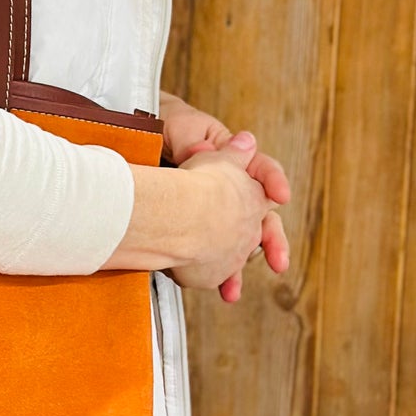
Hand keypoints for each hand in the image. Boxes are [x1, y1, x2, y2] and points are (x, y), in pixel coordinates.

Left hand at [163, 102, 290, 300]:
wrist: (135, 145)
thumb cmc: (160, 126)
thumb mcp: (179, 126)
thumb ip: (193, 139)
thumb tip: (200, 153)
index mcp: (230, 158)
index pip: (261, 168)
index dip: (272, 180)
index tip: (279, 195)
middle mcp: (228, 189)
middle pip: (259, 216)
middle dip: (271, 239)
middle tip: (278, 261)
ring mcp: (214, 213)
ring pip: (238, 243)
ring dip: (239, 268)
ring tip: (234, 289)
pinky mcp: (196, 232)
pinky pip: (212, 255)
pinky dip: (214, 275)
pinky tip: (213, 288)